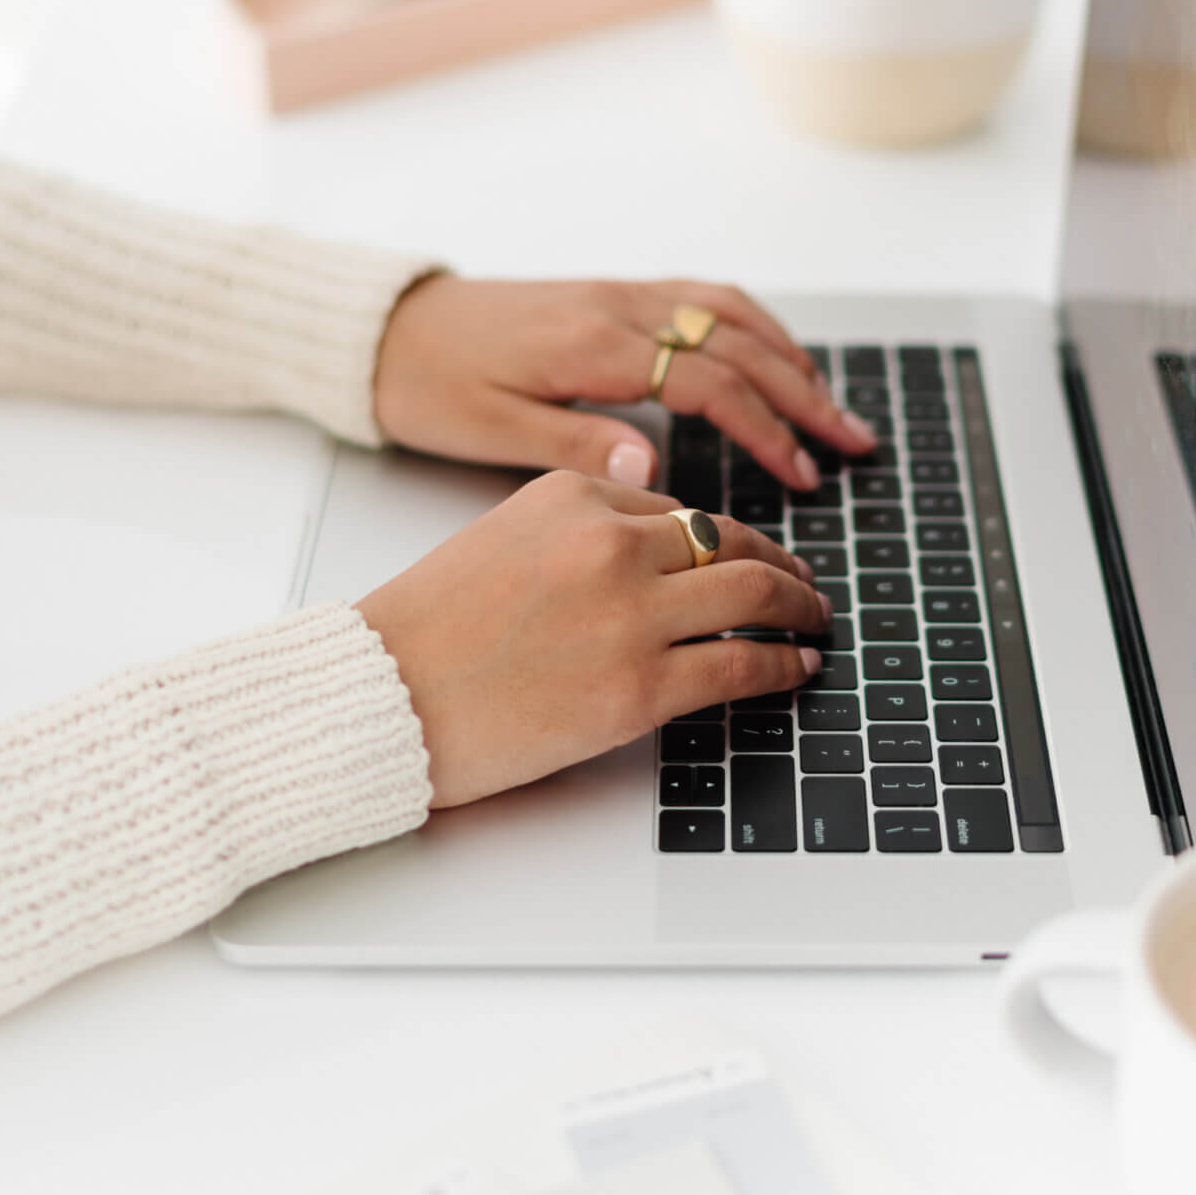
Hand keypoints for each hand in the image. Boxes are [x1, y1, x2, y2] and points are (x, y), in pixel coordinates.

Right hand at [355, 471, 829, 807]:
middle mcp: (610, 543)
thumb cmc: (423, 632)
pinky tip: (797, 666)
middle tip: (803, 583)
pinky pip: (742, 664)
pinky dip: (784, 663)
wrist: (382, 698)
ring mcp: (631, 615)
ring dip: (798, 606)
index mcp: (570, 496)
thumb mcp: (499, 540)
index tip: (746, 554)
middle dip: (781, 563)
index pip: (675, 508)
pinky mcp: (641, 687)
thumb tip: (652, 555)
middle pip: (730, 540)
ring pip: (753, 592)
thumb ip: (575, 535)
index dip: (722, 537)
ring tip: (813, 621)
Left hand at [373, 276, 874, 492]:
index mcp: (591, 346)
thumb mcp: (489, 431)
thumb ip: (576, 445)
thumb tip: (657, 467)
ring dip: (790, 354)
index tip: (805, 474)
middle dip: (804, 393)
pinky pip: (700, 298)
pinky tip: (773, 357)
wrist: (382, 328)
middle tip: (856, 443)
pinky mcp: (608, 293)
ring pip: (728, 311)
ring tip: (831, 406)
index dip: (766, 429)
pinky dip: (751, 326)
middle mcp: (615, 308)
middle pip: (737, 342)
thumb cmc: (428, 385)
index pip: (709, 383)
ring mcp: (616, 294)